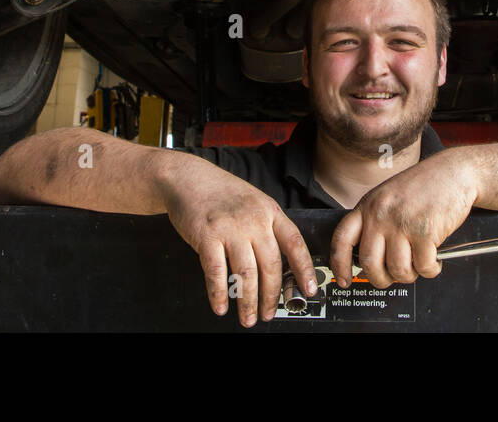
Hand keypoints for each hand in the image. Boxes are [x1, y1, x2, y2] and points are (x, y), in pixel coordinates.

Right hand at [159, 159, 317, 326]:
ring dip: (248, 301)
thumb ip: (268, 226)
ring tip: (248, 318)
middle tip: (269, 313)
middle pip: (271, 265)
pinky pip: (216, 272)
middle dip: (271, 296)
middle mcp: (254, 220)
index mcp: (270, 212)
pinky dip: (219, 294)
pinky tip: (221, 306)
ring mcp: (230, 228)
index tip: (309, 290)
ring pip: (246, 274)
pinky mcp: (206, 235)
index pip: (295, 243)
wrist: (188, 178)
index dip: (305, 269)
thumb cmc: (221, 192)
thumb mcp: (255, 202)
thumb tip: (283, 261)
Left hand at [330, 150, 478, 288]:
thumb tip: (368, 258)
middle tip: (391, 278)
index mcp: (369, 205)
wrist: (455, 171)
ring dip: (409, 275)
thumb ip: (376, 221)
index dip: (339, 264)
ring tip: (418, 265)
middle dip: (381, 279)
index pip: (342, 239)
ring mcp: (402, 222)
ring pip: (397, 269)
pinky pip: (423, 266)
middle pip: (369, 263)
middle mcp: (381, 214)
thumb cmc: (425, 184)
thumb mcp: (389, 196)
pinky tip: (434, 261)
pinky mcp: (425, 231)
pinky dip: (430, 270)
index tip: (344, 280)